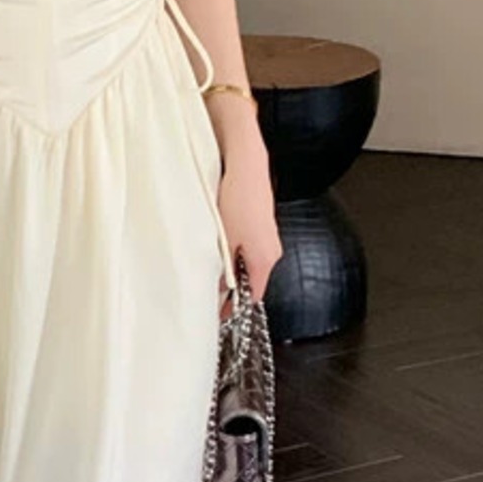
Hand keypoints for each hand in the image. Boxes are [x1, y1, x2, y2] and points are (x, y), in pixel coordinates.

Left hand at [215, 153, 282, 317]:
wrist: (246, 167)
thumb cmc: (236, 200)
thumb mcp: (223, 241)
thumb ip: (224, 269)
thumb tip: (220, 288)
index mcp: (264, 260)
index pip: (253, 296)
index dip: (235, 307)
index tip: (219, 314)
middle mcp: (272, 252)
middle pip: (253, 281)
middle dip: (233, 289)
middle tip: (210, 293)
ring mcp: (269, 238)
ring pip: (250, 264)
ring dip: (233, 270)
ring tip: (212, 268)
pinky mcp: (263, 226)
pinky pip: (250, 249)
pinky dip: (236, 254)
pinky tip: (221, 246)